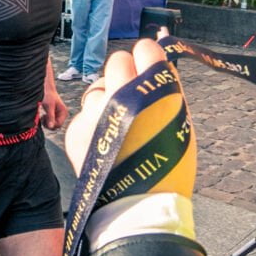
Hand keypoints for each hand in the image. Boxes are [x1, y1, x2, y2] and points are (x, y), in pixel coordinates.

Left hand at [38, 87, 68, 129]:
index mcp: (64, 112)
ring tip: (42, 117)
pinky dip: (46, 121)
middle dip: (49, 124)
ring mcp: (59, 115)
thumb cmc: (48, 96)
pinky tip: (43, 116)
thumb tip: (51, 127)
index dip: (51, 124)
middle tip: (42, 118)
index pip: (59, 124)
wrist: (47, 90)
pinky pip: (51, 122)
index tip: (44, 119)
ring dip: (47, 123)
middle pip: (56, 126)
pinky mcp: (55, 115)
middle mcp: (63, 115)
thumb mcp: (49, 106)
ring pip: (53, 125)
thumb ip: (50, 116)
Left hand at [63, 38, 176, 173]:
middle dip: (125, 74)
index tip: (147, 68)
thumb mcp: (179, 122)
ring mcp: (94, 111)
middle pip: (116, 61)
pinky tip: (104, 144)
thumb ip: (166, 91)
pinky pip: (84, 114)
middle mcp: (120, 94)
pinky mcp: (75, 128)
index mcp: (152, 90)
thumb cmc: (167, 165)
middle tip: (131, 94)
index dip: (147, 59)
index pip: (145, 48)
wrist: (137, 206)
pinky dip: (93, 124)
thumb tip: (156, 67)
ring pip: (97, 88)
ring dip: (107, 99)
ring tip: (118, 127)